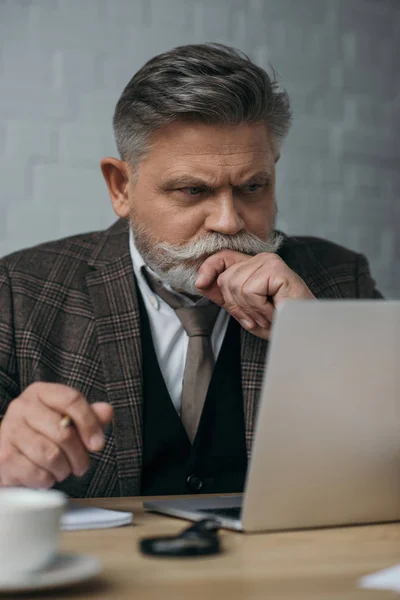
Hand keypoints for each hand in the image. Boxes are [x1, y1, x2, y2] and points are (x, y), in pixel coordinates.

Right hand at [0, 383, 112, 488]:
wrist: (12, 451)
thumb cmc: (44, 434)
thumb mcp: (68, 419)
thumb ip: (90, 415)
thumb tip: (107, 412)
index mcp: (40, 392)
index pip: (72, 400)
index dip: (90, 424)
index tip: (98, 444)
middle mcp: (21, 407)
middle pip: (64, 432)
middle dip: (79, 455)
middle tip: (81, 465)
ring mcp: (9, 431)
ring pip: (50, 455)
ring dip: (64, 469)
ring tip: (63, 470)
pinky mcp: (3, 457)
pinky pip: (36, 474)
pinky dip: (47, 480)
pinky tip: (46, 475)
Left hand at [196, 250, 314, 339]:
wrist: (302, 332)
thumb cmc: (278, 323)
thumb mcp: (244, 310)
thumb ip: (225, 295)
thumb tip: (200, 283)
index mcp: (253, 266)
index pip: (222, 258)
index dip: (208, 268)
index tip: (199, 283)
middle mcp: (261, 259)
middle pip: (225, 279)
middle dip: (237, 305)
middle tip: (258, 316)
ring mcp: (269, 262)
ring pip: (236, 286)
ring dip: (251, 310)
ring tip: (268, 315)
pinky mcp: (276, 269)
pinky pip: (250, 290)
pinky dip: (260, 308)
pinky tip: (274, 311)